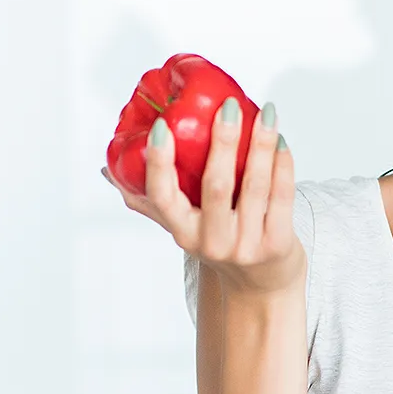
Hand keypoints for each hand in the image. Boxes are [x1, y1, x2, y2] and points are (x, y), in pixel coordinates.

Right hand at [102, 96, 303, 295]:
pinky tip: (281, 141)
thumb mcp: (184, 228)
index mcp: (183, 234)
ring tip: (265, 113)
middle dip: (223, 142)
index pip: (163, 197)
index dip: (159, 163)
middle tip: (228, 106)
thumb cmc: (219, 243)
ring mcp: (248, 246)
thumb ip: (151, 200)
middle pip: (216, 187)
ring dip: (261, 146)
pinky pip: (282, 197)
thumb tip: (109, 169)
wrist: (262, 286)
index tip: (162, 126)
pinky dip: (283, 165)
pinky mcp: (278, 245)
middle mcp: (213, 243)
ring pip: (256, 187)